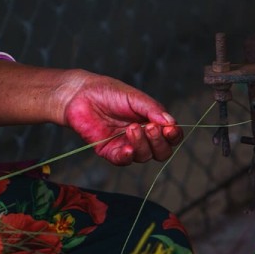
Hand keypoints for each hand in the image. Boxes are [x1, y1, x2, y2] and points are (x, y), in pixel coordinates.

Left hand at [61, 71, 182, 165]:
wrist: (80, 94)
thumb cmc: (108, 92)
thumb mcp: (134, 97)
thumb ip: (152, 109)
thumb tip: (171, 122)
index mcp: (152, 122)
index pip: (170, 137)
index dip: (173, 136)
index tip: (169, 129)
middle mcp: (142, 137)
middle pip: (161, 152)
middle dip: (159, 142)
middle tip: (149, 127)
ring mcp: (126, 145)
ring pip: (144, 156)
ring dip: (142, 144)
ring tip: (131, 128)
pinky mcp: (109, 151)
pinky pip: (123, 161)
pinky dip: (127, 156)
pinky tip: (128, 149)